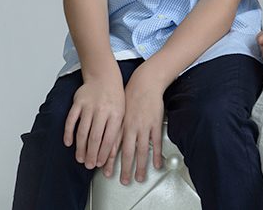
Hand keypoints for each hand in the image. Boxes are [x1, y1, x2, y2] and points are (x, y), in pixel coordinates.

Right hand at [63, 70, 124, 171]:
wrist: (104, 77)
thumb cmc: (115, 98)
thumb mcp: (121, 113)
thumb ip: (117, 131)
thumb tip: (111, 154)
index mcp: (116, 114)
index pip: (109, 138)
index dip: (104, 153)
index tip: (100, 164)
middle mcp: (102, 110)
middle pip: (95, 137)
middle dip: (91, 154)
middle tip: (88, 165)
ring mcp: (89, 106)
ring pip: (82, 131)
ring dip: (80, 147)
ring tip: (80, 158)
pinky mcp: (77, 102)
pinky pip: (71, 120)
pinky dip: (68, 133)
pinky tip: (68, 143)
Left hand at [118, 66, 164, 183]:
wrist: (145, 83)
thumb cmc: (131, 96)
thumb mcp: (118, 111)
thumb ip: (115, 127)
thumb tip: (108, 142)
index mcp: (119, 124)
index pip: (112, 147)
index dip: (109, 161)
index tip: (106, 172)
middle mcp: (130, 127)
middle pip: (127, 153)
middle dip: (125, 169)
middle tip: (124, 180)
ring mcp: (144, 127)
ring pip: (142, 151)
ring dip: (141, 166)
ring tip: (140, 177)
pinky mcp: (155, 124)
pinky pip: (156, 143)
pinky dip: (156, 155)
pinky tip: (156, 164)